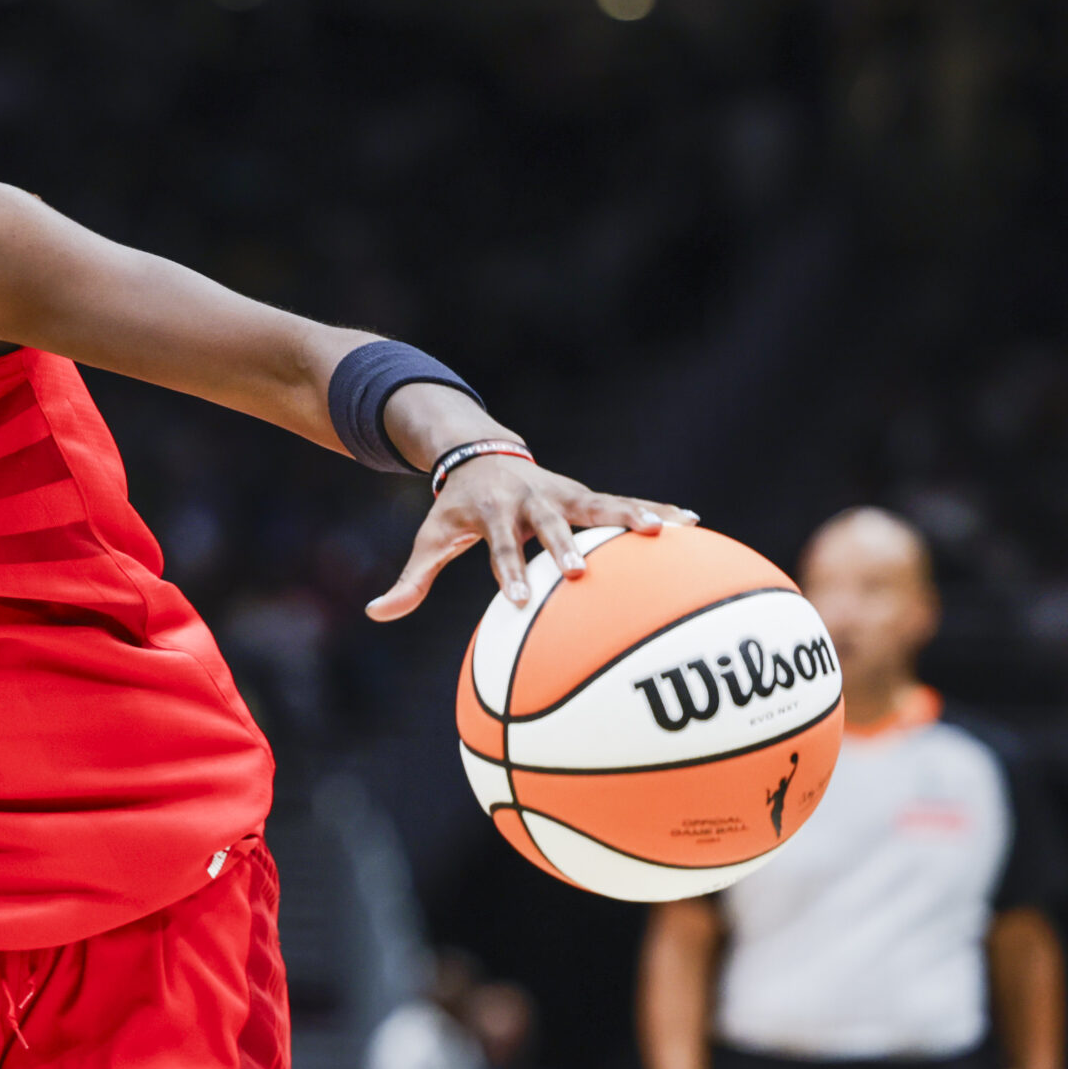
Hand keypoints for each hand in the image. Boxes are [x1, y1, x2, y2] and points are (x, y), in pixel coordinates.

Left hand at [367, 455, 694, 621]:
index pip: (499, 546)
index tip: (519, 601)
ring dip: (628, 516)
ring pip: (599, 504)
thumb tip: (376, 614)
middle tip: (580, 572)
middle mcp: (530, 499)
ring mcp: (562, 493)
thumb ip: (411, 580)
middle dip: (565, 546)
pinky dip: (655, 510)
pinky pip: (624, 501)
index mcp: (491, 512)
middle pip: (550, 523)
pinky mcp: (585, 495)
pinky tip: (691, 523)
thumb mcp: (430, 539)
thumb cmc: (456, 510)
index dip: (508, 571)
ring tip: (662, 531)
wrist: (479, 454)